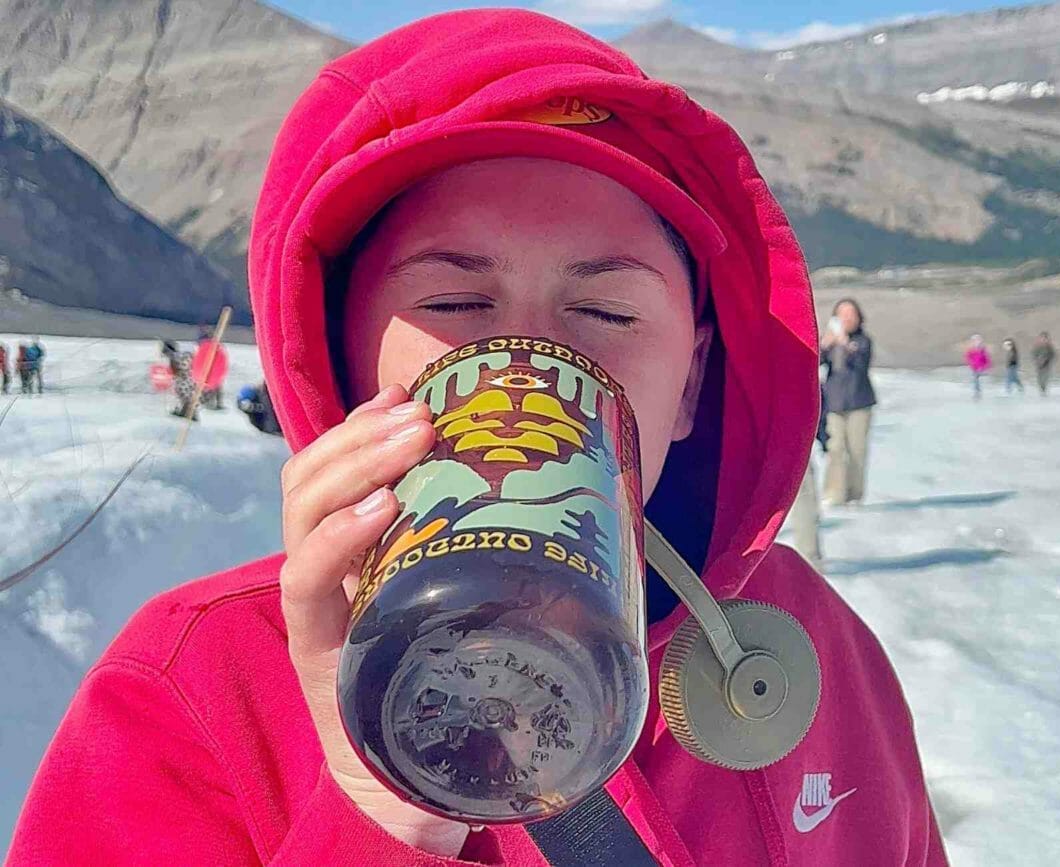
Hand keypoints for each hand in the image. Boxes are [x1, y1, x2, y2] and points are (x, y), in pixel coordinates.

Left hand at [278, 384, 468, 854]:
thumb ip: (423, 793)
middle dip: (354, 463)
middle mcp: (312, 600)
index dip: (334, 544)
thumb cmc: (401, 761)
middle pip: (298, 511)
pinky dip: (361, 431)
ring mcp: (327, 564)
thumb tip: (463, 801)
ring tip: (417, 410)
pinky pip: (333, 475)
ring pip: (306, 482)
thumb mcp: (409, 780)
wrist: (375, 761)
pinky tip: (402, 404)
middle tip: (422, 434)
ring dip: (357, 436)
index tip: (390, 512)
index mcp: (320, 654)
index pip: (301, 583)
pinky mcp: (351, 543)